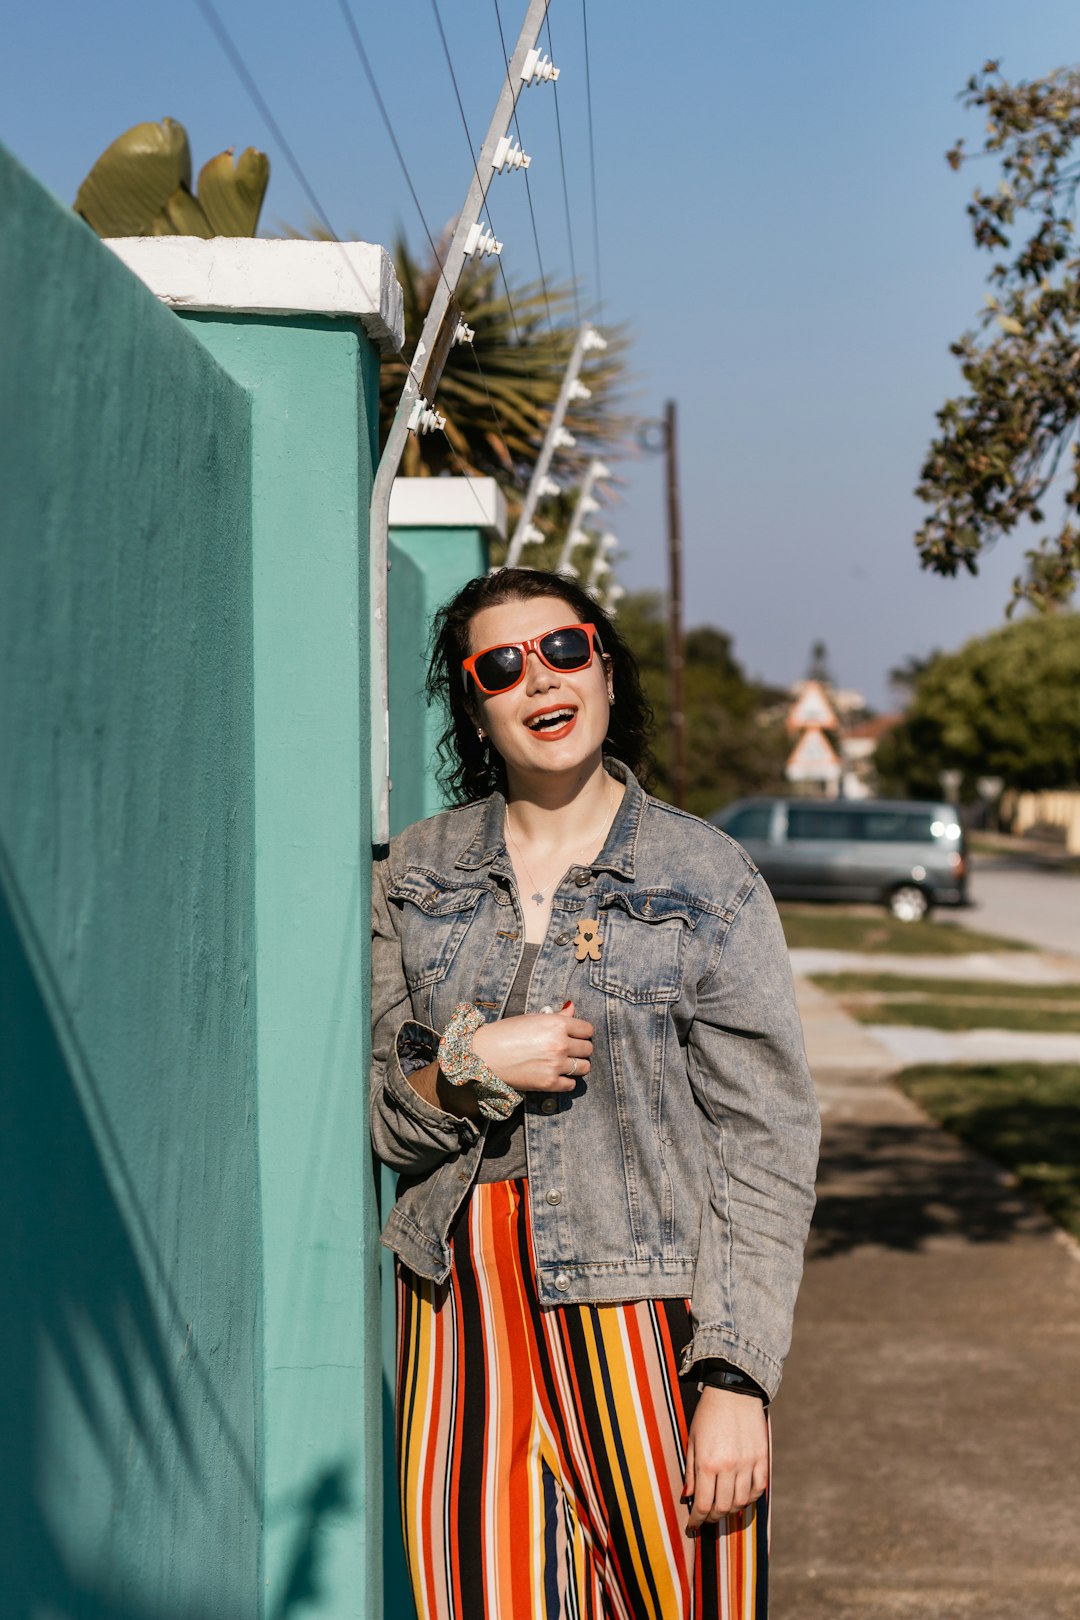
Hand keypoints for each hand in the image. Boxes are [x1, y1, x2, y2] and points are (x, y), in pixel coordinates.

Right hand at [471, 1001, 592, 1094]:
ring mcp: (555, 1064)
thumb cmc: (506, 1033)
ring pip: (584, 1067)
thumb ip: (557, 1016)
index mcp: (556, 1024)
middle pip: (588, 1049)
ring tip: (565, 1064)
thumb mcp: (532, 1018)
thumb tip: (572, 1008)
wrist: (484, 1054)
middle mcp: (559, 1044)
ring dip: (577, 1066)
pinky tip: (557, 1075)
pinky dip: (566, 1081)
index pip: (587, 1030)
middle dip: (580, 1049)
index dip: (582, 1033)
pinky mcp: (548, 1083)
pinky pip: (571, 1085)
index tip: (576, 1036)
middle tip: (569, 1050)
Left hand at [683, 1388, 767, 1532]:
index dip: (697, 1520)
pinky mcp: (762, 1459)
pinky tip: (741, 1498)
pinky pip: (758, 1489)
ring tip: (723, 1509)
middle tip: (707, 1518)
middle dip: (712, 1518)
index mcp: (707, 1463)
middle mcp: (729, 1467)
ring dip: (730, 1511)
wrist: (734, 1392)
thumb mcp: (693, 1440)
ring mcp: (747, 1464)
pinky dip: (750, 1499)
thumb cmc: (708, 1415)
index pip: (703, 1504)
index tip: (693, 1526)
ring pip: (740, 1502)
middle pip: (722, 1508)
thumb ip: (691, 1471)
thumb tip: (688, 1497)